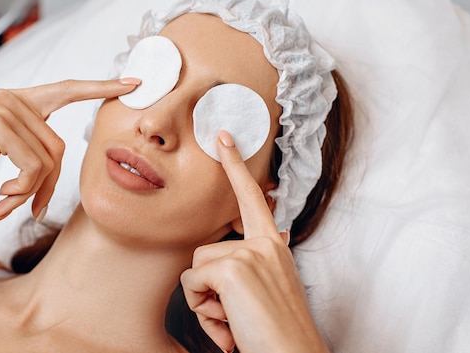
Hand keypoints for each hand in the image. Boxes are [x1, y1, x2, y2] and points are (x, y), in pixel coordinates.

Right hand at [0, 79, 138, 220]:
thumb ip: (28, 143)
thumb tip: (53, 164)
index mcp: (18, 99)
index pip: (68, 89)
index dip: (101, 87)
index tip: (133, 83)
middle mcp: (14, 98)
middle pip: (59, 147)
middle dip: (49, 185)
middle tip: (29, 207)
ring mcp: (5, 109)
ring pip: (48, 160)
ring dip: (31, 192)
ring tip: (7, 204)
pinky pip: (32, 167)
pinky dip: (21, 190)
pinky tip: (1, 200)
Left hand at [180, 130, 328, 352]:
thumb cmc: (277, 332)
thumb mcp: (267, 289)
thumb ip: (249, 268)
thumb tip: (217, 267)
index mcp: (272, 246)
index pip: (252, 197)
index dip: (236, 166)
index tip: (224, 136)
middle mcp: (264, 244)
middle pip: (204, 249)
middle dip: (206, 286)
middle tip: (231, 315)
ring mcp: (250, 253)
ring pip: (195, 266)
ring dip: (204, 301)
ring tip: (232, 322)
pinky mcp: (234, 268)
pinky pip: (192, 283)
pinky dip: (202, 308)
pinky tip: (229, 326)